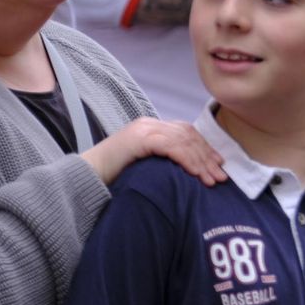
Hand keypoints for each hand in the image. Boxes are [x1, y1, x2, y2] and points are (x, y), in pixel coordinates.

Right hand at [81, 118, 225, 185]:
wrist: (83, 178)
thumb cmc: (113, 177)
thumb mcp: (144, 166)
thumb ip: (162, 162)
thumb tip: (187, 174)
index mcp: (152, 128)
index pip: (186, 133)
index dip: (204, 149)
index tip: (218, 166)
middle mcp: (149, 124)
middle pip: (189, 135)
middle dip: (207, 156)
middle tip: (221, 176)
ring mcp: (144, 129)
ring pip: (183, 141)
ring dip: (200, 161)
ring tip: (211, 180)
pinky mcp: (139, 139)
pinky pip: (171, 146)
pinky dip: (186, 159)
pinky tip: (195, 174)